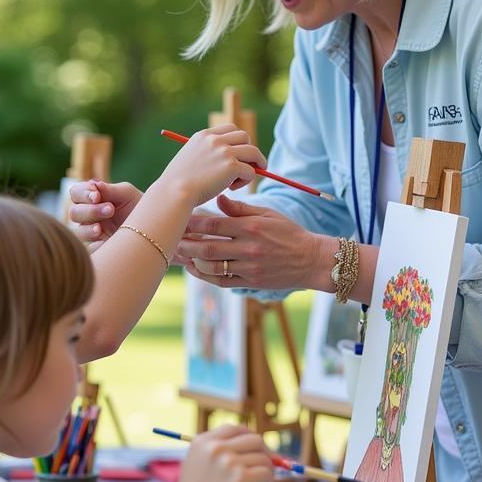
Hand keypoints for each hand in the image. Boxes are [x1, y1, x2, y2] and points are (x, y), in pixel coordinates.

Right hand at [67, 180, 141, 249]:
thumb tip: (94, 184)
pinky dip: (96, 246)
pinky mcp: (98, 249)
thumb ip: (110, 190)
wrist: (152, 228)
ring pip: (79, 232)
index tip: (97, 195)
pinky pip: (90, 250)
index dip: (82, 193)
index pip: (76, 193)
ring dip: (89, 229)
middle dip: (91, 210)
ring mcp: (91, 234)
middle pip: (74, 213)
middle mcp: (88, 217)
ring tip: (100, 229)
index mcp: (91, 199)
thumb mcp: (127, 194)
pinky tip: (105, 242)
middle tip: (110, 210)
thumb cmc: (137, 206)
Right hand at [162, 124, 265, 208]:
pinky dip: (246, 180)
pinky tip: (231, 188)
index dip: (237, 141)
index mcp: (204, 135)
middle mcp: (215, 140)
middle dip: (247, 151)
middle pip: (244, 137)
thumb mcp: (190, 159)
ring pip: (253, 152)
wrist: (174, 192)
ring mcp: (224, 152)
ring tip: (241, 179)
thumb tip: (227, 160)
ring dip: (252, 165)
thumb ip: (206, 154)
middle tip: (244, 166)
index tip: (236, 154)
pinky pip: (251, 172)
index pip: (230, 128)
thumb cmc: (178, 183)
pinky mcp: (231, 166)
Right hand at [174, 424, 274, 481]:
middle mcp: (216, 447)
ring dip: (264, 474)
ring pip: (264, 459)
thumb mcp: (198, 464)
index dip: (249, 438)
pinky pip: (267, 474)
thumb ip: (219, 452)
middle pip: (255, 439)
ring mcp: (229, 462)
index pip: (235, 428)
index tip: (256, 451)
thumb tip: (257, 446)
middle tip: (263, 471)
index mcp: (203, 441)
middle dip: (264, 454)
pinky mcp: (242, 478)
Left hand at [177, 193, 334, 290]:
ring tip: (177, 253)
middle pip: (207, 246)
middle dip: (186, 242)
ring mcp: (248, 266)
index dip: (193, 221)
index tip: (178, 216)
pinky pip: (221, 280)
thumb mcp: (268, 214)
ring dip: (191, 260)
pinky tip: (193, 268)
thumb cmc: (289, 233)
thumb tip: (217, 200)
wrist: (311, 260)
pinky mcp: (250, 281)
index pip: (215, 223)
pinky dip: (204, 275)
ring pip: (211, 265)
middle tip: (169, 237)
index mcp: (251, 227)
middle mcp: (248, 247)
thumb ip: (241, 209)